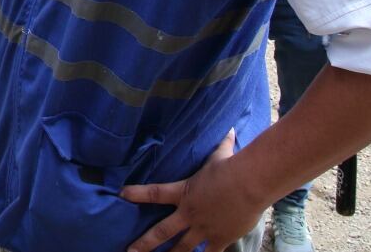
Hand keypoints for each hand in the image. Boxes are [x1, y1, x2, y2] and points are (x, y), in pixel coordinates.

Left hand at [120, 130, 262, 251]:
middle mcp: (189, 214)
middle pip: (161, 232)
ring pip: (182, 249)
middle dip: (145, 244)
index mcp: (184, 192)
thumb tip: (228, 130)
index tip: (121, 194)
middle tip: (130, 251)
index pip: (154, 192)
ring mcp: (204, 229)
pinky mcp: (220, 238)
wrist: (249, 183)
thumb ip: (221, 145)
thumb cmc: (232, 167)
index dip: (137, 193)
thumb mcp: (221, 155)